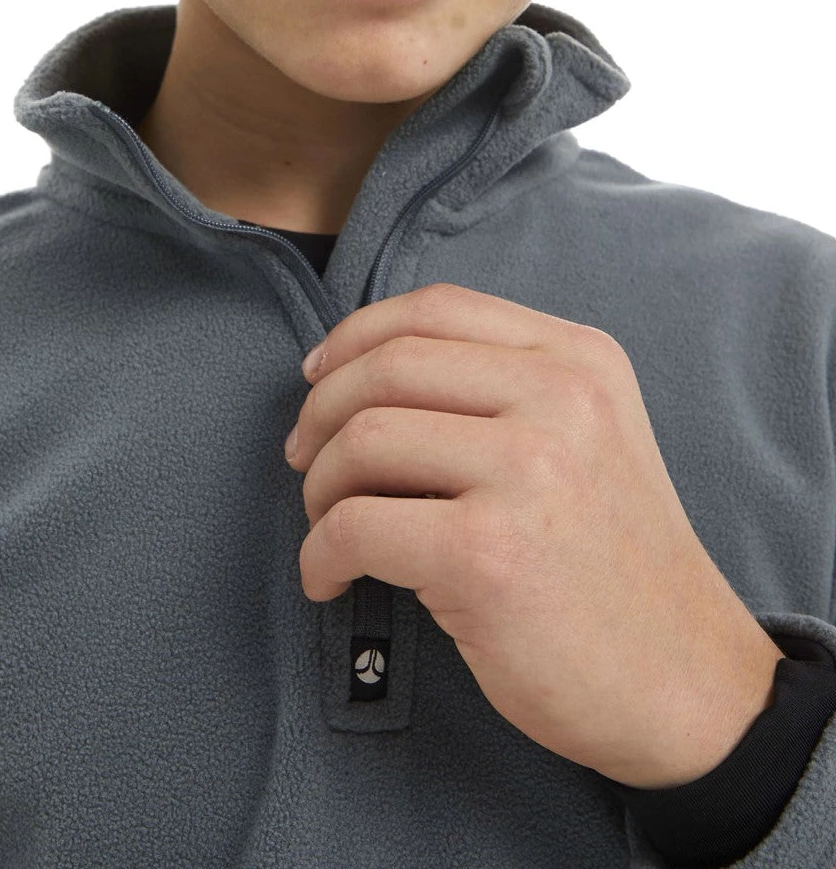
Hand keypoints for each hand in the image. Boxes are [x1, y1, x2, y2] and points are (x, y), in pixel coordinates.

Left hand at [285, 282, 783, 788]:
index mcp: (579, 359)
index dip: (354, 337)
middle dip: (322, 414)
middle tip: (307, 463)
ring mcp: (529, 470)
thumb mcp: (584, 440)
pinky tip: (329, 579)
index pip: (436, 308)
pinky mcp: (488, 552)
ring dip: (320, 487)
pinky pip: (355, 526)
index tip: (317, 379)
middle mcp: (561, 398)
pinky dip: (319, 554)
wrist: (683, 682)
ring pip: (363, 439)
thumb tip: (355, 378)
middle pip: (388, 366)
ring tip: (328, 525)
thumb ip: (495, 391)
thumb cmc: (610, 564)